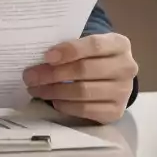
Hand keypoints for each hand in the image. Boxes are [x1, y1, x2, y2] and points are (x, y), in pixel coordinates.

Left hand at [22, 32, 137, 124]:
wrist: (113, 79)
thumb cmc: (93, 57)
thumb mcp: (87, 45)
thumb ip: (70, 47)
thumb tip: (39, 58)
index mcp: (119, 44)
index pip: (94, 45)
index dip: (69, 50)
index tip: (47, 56)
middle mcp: (126, 67)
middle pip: (85, 70)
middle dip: (53, 74)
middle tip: (30, 76)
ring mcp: (123, 92)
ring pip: (83, 91)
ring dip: (54, 91)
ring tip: (36, 89)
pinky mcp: (116, 112)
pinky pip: (85, 109)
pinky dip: (65, 105)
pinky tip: (53, 100)